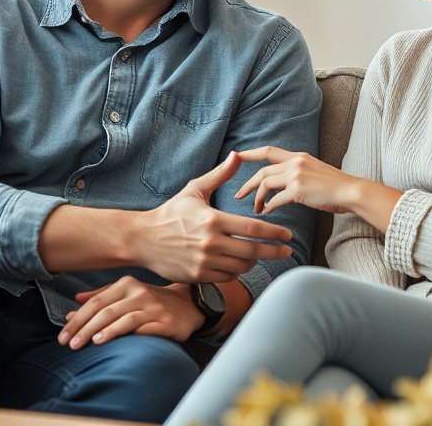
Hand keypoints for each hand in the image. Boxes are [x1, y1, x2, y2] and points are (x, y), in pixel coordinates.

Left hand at [57, 277, 200, 348]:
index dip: (78, 319)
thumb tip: (75, 302)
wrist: (187, 304)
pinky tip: (118, 343)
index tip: (63, 336)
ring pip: (125, 319)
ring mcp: (154, 307)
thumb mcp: (127, 293)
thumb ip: (101, 296)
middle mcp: (140, 293)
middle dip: (85, 329)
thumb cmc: (151, 300)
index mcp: (127, 284)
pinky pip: (146, 329)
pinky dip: (130, 335)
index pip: (96, 302)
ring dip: (106, 331)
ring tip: (91, 342)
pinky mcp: (166, 323)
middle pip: (107, 311)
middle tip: (71, 345)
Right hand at [136, 152, 294, 283]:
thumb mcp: (194, 190)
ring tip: (261, 255)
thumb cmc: (171, 213)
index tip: (288, 234)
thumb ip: (219, 175)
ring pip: (241, 267)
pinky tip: (240, 263)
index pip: (252, 228)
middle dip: (274, 251)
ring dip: (255, 261)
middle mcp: (210, 243)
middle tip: (287, 250)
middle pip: (252, 251)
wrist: (143, 239)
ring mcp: (204, 262)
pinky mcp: (198, 276)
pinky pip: (227, 277)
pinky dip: (237, 271)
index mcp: (213, 220)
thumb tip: (236, 155)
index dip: (274, 232)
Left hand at [235, 147, 355, 214]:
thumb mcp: (314, 172)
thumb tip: (281, 189)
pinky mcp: (298, 190)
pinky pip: (275, 199)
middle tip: (238, 195)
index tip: (235, 156)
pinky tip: (267, 212)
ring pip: (265, 184)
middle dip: (247, 184)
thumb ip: (297, 175)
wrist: (352, 191)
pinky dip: (268, 207)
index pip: (268, 151)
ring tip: (255, 208)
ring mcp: (296, 175)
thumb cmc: (336, 187)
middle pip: (262, 171)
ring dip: (257, 197)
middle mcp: (295, 162)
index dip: (249, 154)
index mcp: (298, 156)